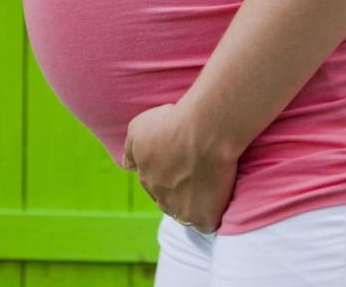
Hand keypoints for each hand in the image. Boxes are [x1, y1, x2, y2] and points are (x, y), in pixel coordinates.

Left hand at [120, 100, 238, 233]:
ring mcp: (181, 210)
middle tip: (195, 174)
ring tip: (208, 187)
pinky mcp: (203, 218)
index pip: (153, 183)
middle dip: (178, 191)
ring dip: (193, 204)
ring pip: (185, 213)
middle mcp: (159, 198)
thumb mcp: (139, 127)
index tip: (180, 163)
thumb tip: (128, 167)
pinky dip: (210, 215)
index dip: (167, 173)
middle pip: (168, 200)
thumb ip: (130, 149)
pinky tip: (217, 201)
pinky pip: (206, 223)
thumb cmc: (172, 123)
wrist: (204, 131)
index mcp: (144, 177)